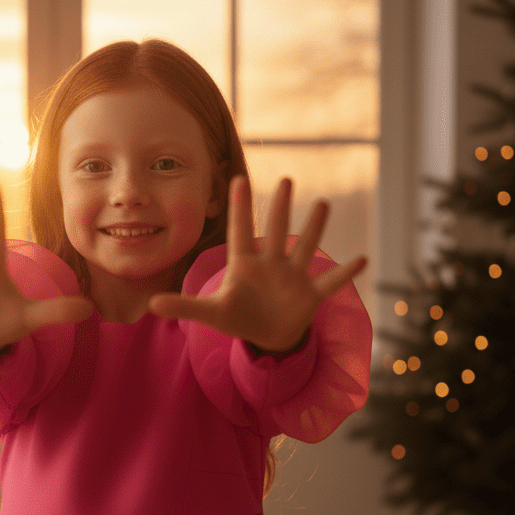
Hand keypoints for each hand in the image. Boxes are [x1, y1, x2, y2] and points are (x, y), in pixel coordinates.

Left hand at [148, 176, 366, 351]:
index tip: (240, 178)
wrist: (267, 336)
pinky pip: (330, 283)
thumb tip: (151, 304)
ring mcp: (293, 278)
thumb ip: (184, 305)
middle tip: (288, 179)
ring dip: (314, 230)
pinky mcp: (310, 296)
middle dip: (282, 209)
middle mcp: (271, 265)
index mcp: (244, 266)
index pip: (240, 232)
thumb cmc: (238, 317)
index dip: (240, 208)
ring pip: (305, 248)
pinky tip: (363, 259)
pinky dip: (345, 274)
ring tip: (323, 205)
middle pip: (277, 232)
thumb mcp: (210, 314)